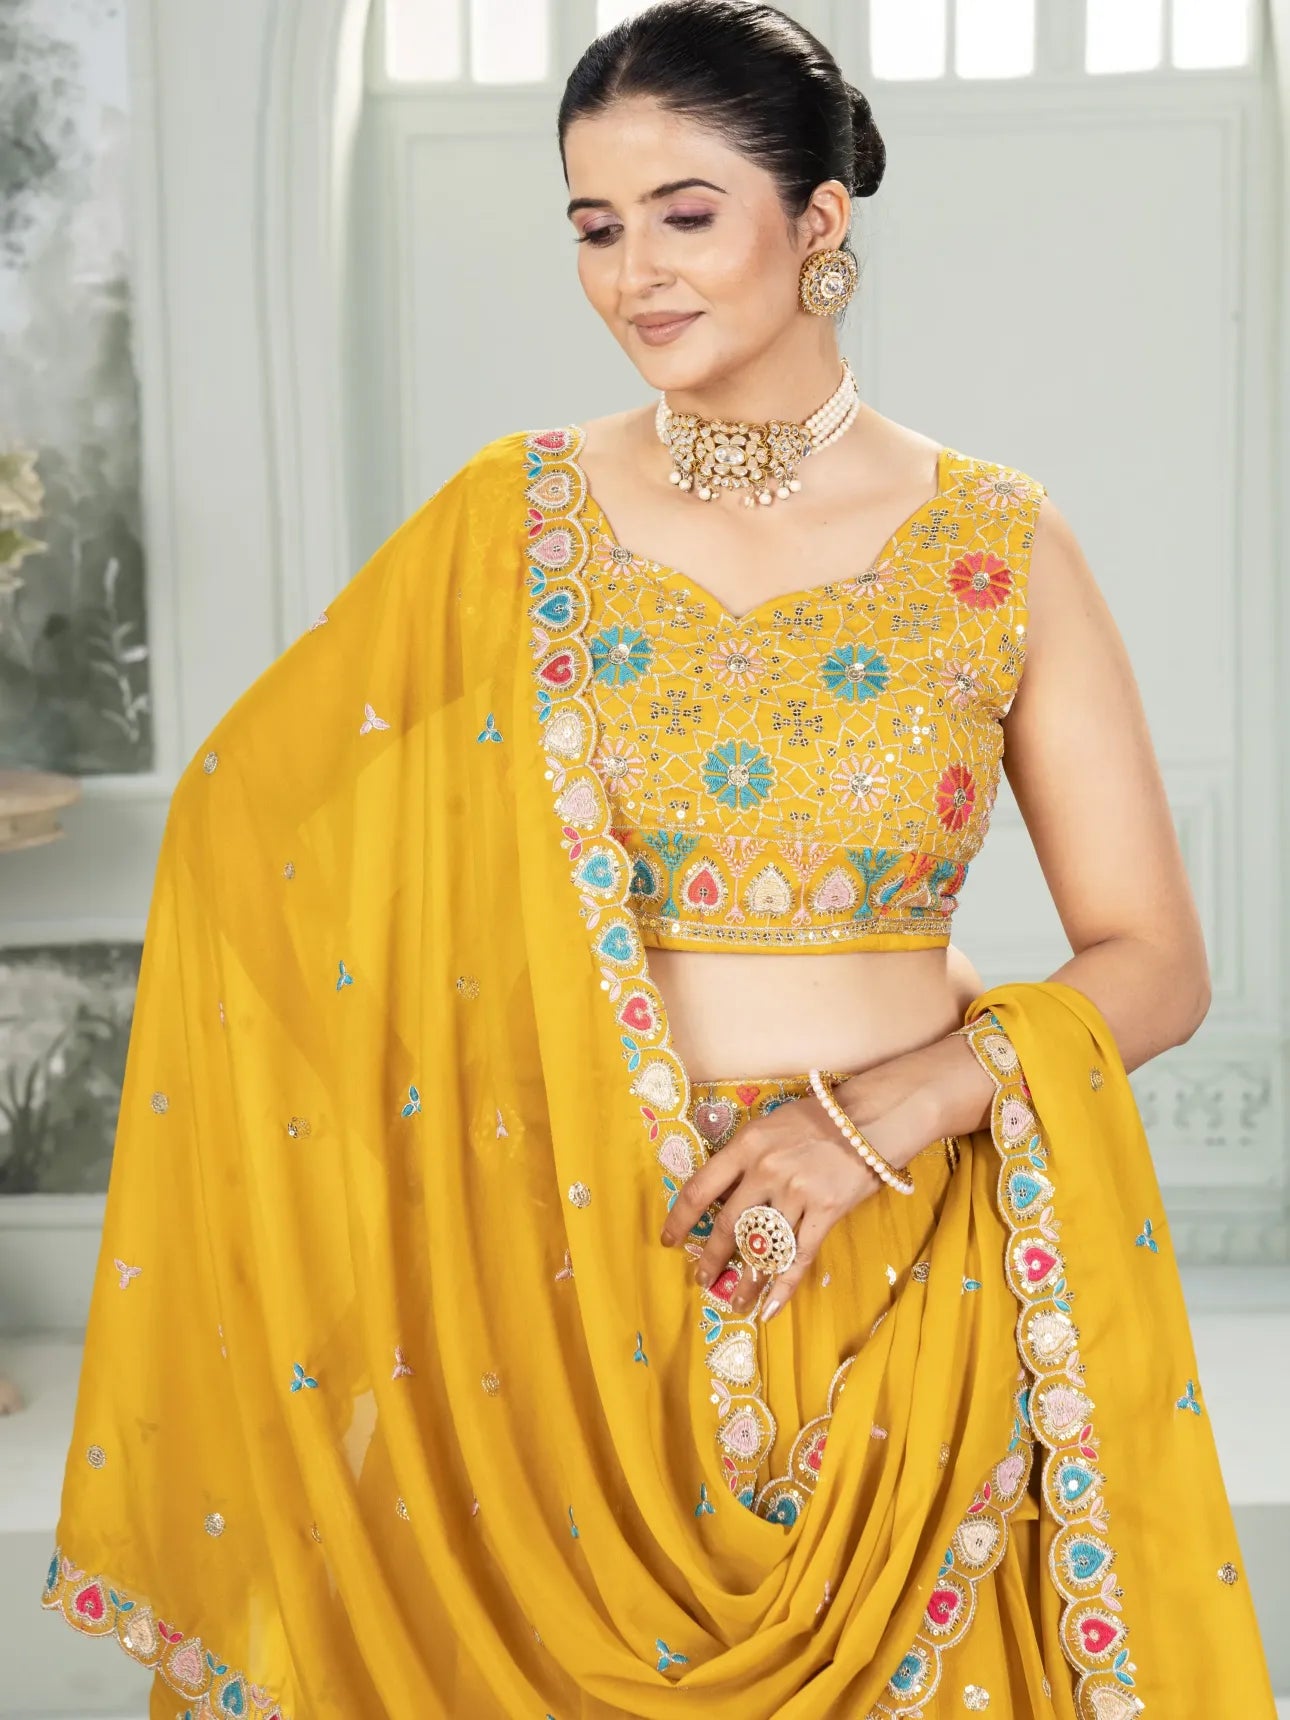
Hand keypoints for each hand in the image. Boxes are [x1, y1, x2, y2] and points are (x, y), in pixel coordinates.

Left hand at [658, 1085, 923, 1321]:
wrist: (871, 1118)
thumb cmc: (818, 1119)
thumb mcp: (770, 1127)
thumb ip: (745, 1158)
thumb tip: (720, 1195)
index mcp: (746, 1145)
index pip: (700, 1188)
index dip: (681, 1219)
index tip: (669, 1240)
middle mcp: (765, 1170)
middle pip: (728, 1224)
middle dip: (712, 1258)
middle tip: (703, 1279)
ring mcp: (796, 1192)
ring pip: (763, 1247)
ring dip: (747, 1280)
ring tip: (736, 1301)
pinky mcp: (825, 1211)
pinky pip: (799, 1256)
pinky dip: (783, 1286)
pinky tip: (771, 1307)